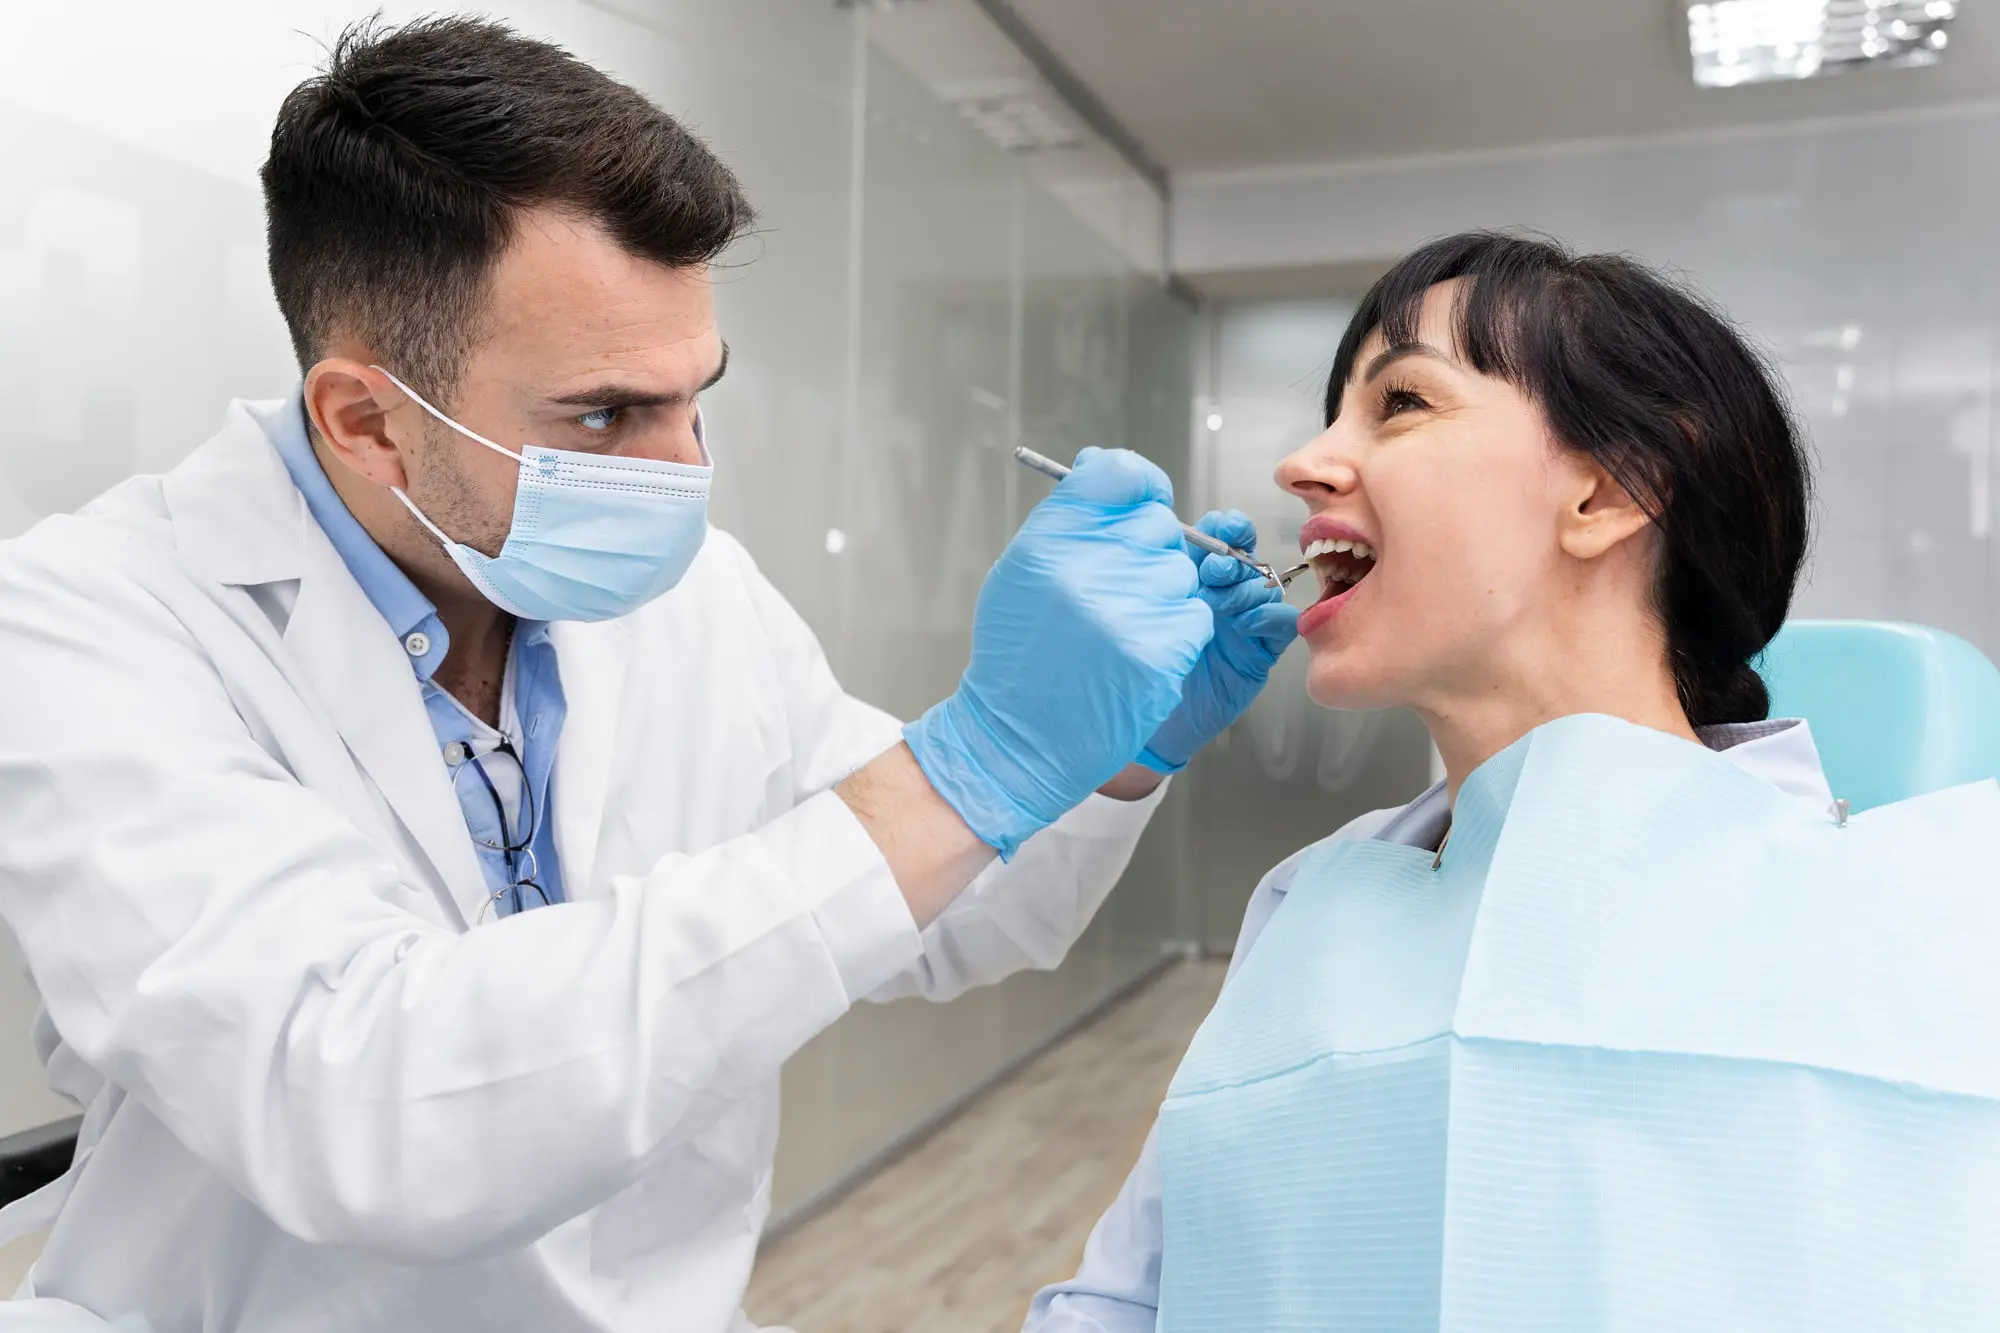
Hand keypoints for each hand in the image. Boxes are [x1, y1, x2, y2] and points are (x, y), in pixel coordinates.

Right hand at [902, 448, 1214, 857]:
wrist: (1017, 738)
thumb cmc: (1021, 654)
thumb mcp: (1022, 571)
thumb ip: (1067, 518)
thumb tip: (1101, 464)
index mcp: (1051, 539)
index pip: (1120, 474)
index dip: (1140, 486)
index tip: (1142, 503)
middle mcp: (1088, 567)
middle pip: (1159, 525)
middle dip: (1147, 554)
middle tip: (1117, 592)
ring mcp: (1128, 610)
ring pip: (1181, 573)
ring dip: (1163, 598)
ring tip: (1120, 631)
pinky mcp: (1160, 652)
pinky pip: (1195, 616)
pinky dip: (1176, 633)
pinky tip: (1138, 655)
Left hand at [1137, 510, 1299, 772]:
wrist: (1148, 721)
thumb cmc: (1140, 663)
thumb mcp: (1142, 608)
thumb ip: (1155, 572)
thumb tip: (1157, 531)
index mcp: (1196, 576)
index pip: (1224, 535)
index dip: (1228, 526)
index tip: (1219, 528)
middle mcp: (1224, 594)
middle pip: (1249, 557)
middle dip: (1233, 558)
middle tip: (1210, 573)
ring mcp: (1244, 622)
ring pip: (1267, 586)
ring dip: (1247, 588)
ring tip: (1220, 605)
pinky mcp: (1260, 652)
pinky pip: (1282, 623)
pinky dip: (1269, 617)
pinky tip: (1244, 624)